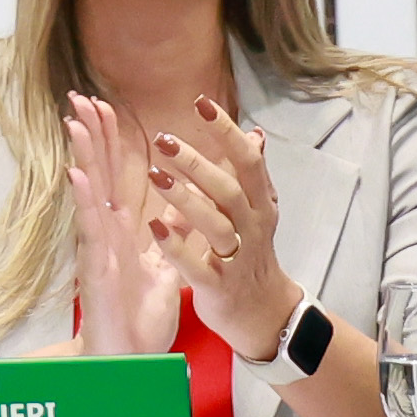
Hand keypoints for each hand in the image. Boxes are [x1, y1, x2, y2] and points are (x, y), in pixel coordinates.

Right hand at [59, 94, 188, 346]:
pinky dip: (84, 202)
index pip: (116, 176)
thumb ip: (168, 234)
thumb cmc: (141, 318)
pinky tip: (78, 176)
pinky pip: (90, 231)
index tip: (104, 106)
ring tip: (74, 121)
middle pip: (98, 174)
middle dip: (91, 136)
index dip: (110, 141)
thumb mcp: (164, 268)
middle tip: (80, 97)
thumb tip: (176, 203)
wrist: (133, 361)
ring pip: (89, 194)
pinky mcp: (95, 270)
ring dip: (83, 158)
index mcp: (123, 230)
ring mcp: (98, 249)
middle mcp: (107, 233)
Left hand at [143, 99, 299, 356]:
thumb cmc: (252, 252)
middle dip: (198, 163)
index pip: (248, 162)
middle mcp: (253, 228)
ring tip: (155, 175)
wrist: (262, 313)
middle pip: (229, 190)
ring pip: (215, 226)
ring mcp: (236, 259)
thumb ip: (252, 174)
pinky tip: (154, 228)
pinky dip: (177, 247)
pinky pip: (198, 267)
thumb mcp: (258, 212)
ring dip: (185, 200)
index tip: (200, 104)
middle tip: (164, 139)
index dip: (226, 133)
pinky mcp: (218, 287)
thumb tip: (255, 134)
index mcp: (260, 204)